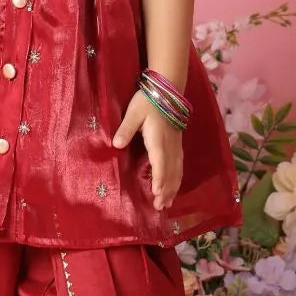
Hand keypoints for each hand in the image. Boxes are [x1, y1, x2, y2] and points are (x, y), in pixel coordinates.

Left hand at [112, 89, 182, 210]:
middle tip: (161, 207)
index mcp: (158, 140)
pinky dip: (178, 178)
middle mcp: (170, 146)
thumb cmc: (147, 102)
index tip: (156, 194)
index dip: (159, 180)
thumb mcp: (133, 113)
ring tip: (168, 203)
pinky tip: (176, 186)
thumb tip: (116, 144)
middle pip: (170, 172)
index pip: (160, 164)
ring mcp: (175, 145)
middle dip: (166, 190)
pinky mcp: (177, 143)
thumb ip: (126, 129)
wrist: (167, 89)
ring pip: (177, 170)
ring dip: (173, 187)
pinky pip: (179, 165)